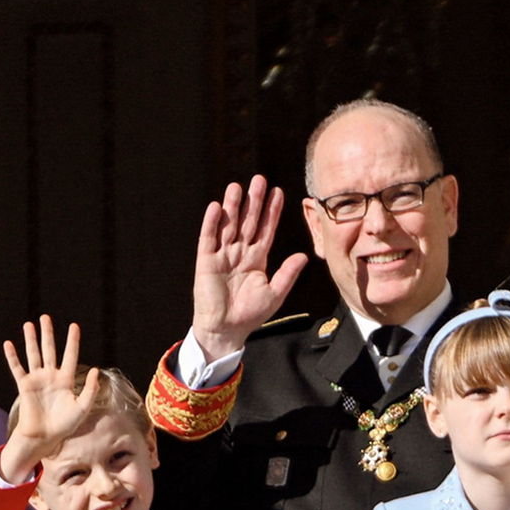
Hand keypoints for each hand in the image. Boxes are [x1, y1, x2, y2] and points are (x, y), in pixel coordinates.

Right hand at [0, 315, 99, 481]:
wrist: (45, 436)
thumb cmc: (65, 425)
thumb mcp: (82, 408)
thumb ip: (91, 390)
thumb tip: (97, 370)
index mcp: (66, 380)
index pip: (70, 356)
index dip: (72, 341)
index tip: (74, 326)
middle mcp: (51, 376)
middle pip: (49, 350)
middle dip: (48, 334)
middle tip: (45, 317)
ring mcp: (37, 380)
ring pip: (33, 355)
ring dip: (31, 340)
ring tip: (29, 324)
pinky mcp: (24, 386)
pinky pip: (17, 368)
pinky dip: (12, 357)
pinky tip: (8, 344)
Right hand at [191, 175, 308, 361]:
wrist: (226, 330)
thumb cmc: (250, 314)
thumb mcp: (274, 293)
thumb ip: (287, 274)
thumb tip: (304, 255)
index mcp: (257, 258)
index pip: (266, 229)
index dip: (271, 211)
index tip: (278, 192)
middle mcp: (240, 253)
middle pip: (247, 222)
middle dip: (253, 201)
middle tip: (259, 180)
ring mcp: (222, 256)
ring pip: (229, 226)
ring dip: (233, 207)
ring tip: (237, 186)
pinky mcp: (206, 262)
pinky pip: (208, 238)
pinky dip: (212, 223)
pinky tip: (216, 207)